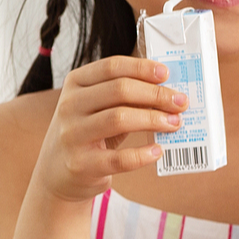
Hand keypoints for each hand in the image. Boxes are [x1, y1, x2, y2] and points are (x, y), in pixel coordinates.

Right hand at [32, 57, 185, 203]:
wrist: (57, 172)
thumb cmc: (89, 131)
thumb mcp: (98, 106)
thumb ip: (125, 95)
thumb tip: (169, 90)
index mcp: (76, 84)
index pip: (112, 67)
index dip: (142, 68)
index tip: (167, 74)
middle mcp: (69, 106)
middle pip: (120, 90)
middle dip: (156, 94)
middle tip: (181, 102)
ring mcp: (72, 135)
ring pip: (119, 119)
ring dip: (154, 119)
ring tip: (175, 123)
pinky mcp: (81, 164)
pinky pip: (119, 158)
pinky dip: (143, 154)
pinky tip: (158, 151)